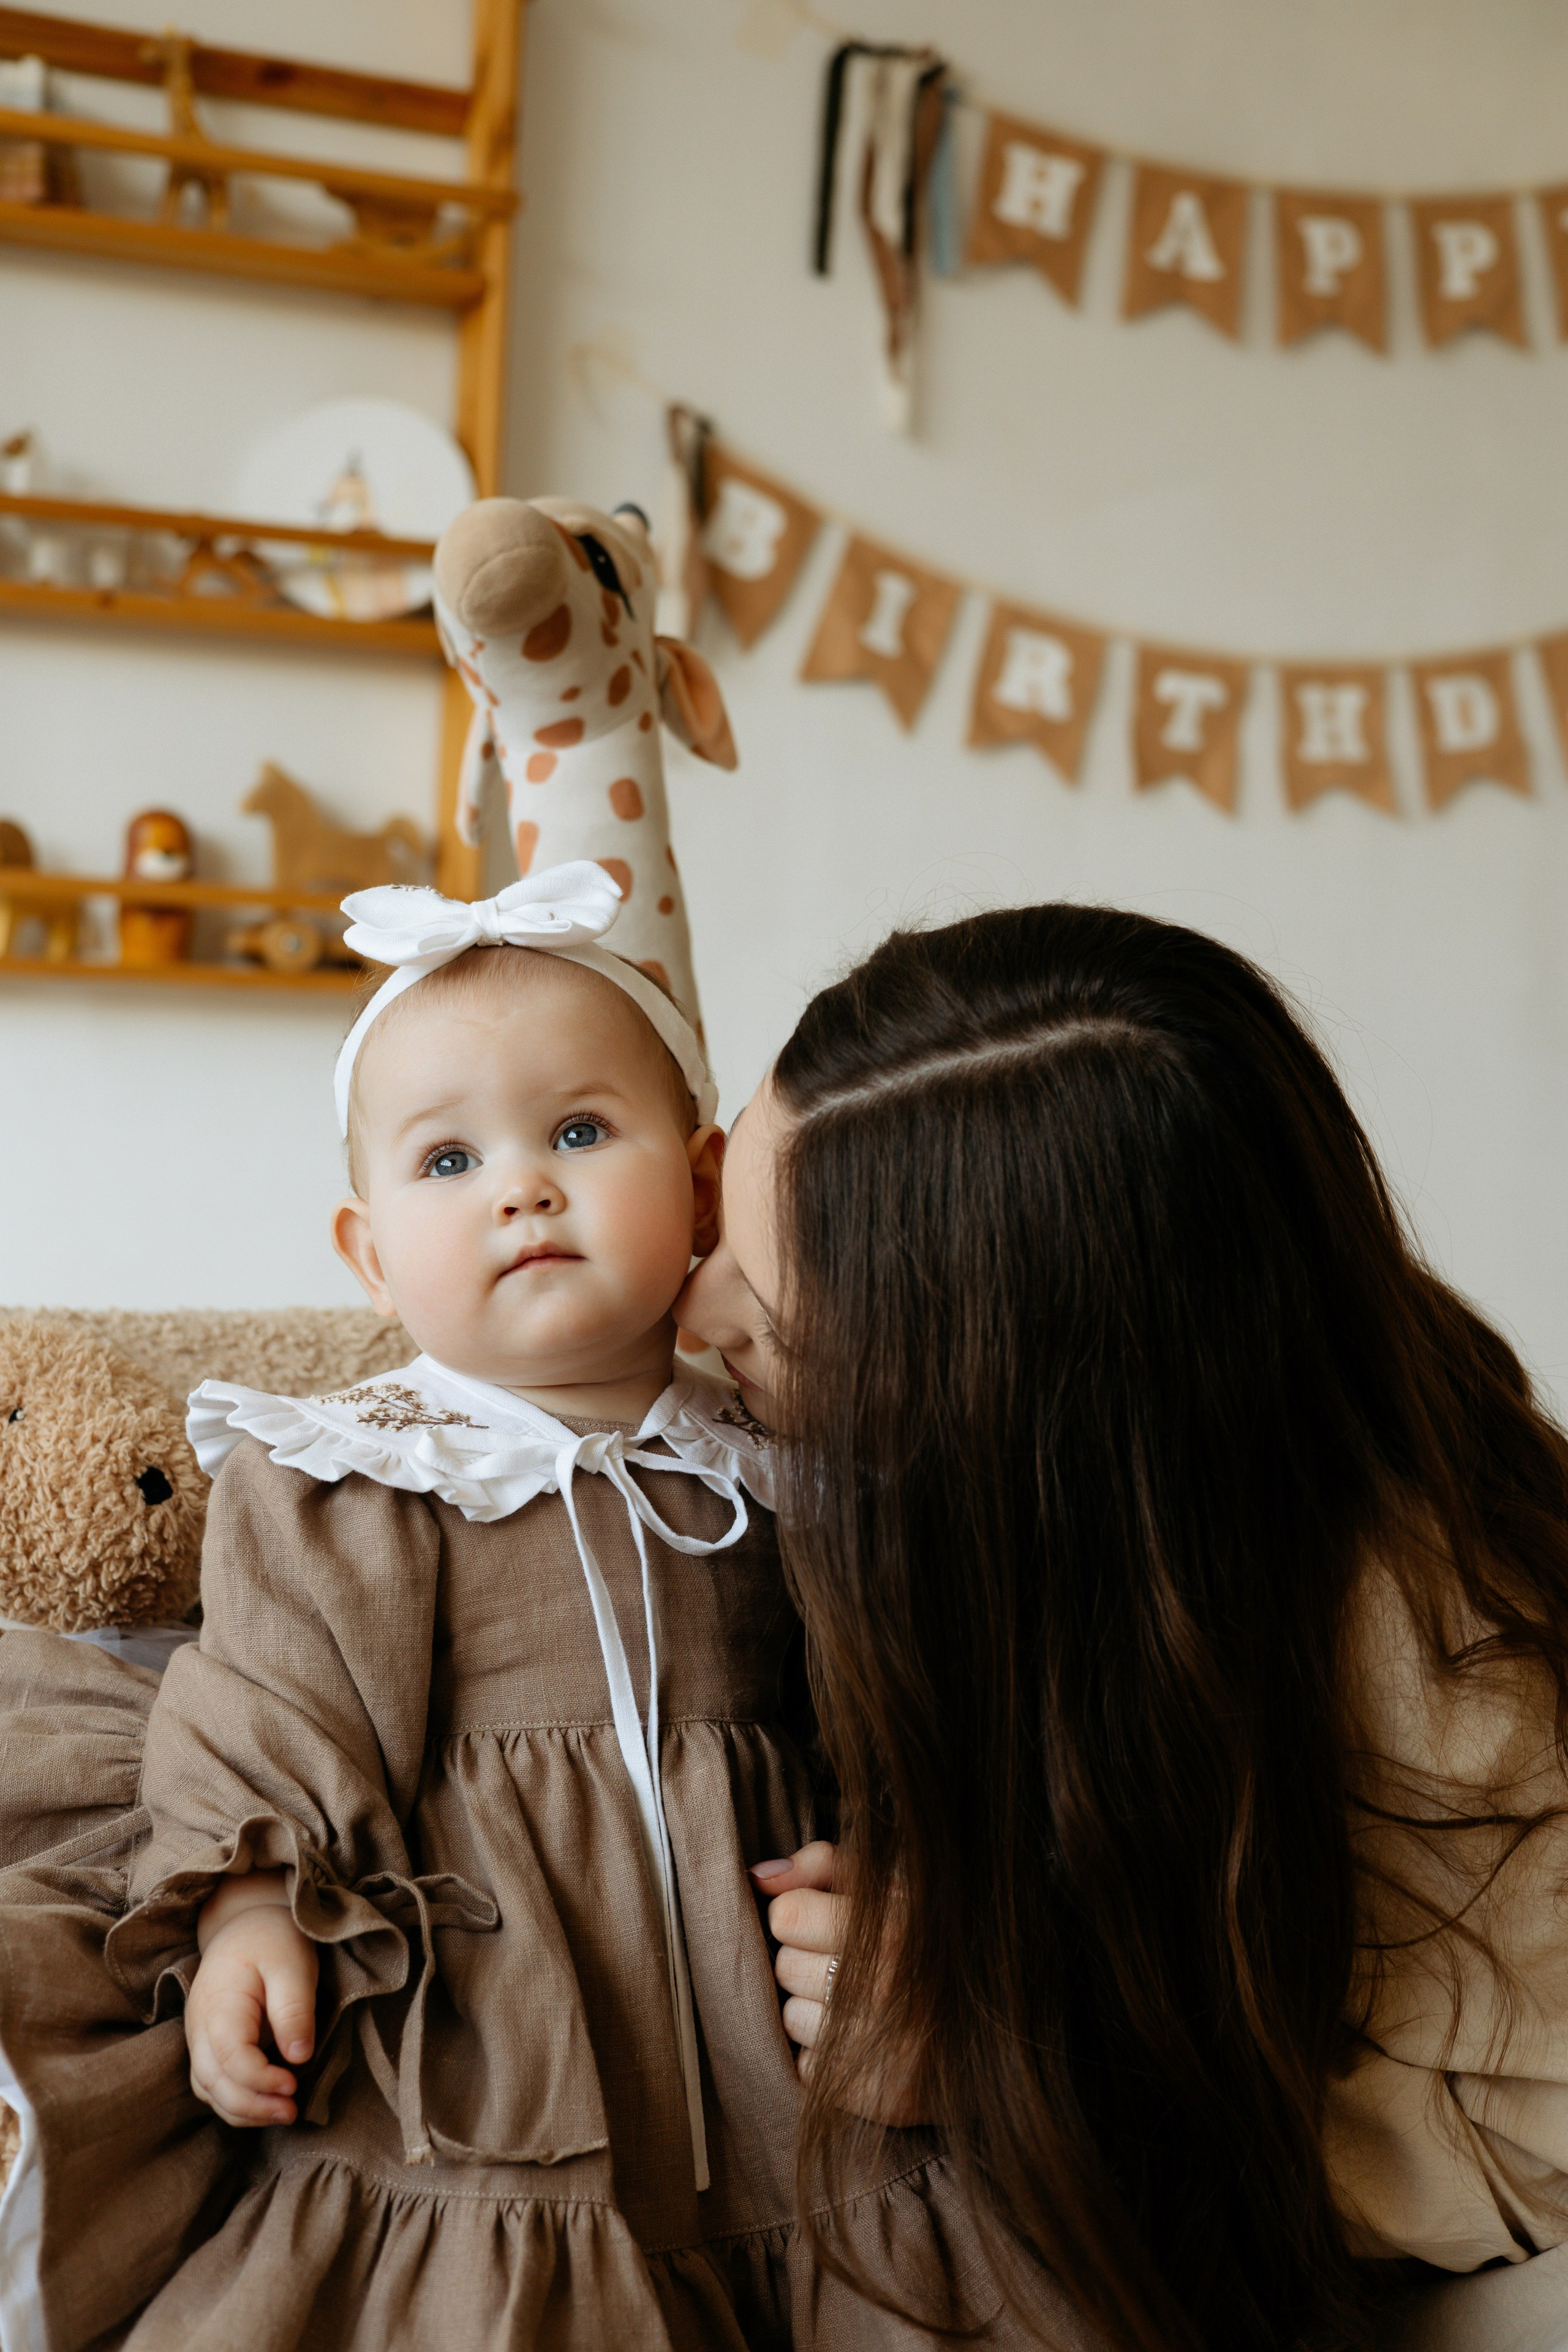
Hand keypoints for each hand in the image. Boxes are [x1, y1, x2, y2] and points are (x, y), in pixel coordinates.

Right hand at [185, 1877, 317, 2126]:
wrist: (247, 1923)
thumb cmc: (273, 1941)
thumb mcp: (292, 1965)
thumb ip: (293, 2010)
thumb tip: (298, 2057)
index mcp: (219, 2004)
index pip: (230, 2057)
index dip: (260, 2080)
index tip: (293, 2084)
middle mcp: (200, 2027)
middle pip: (212, 2082)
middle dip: (251, 2105)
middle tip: (292, 2111)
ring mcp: (199, 2038)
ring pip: (209, 2089)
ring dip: (242, 2109)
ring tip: (284, 2113)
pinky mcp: (208, 2045)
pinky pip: (212, 2084)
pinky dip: (235, 2101)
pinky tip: (265, 2103)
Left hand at [750, 1841, 929, 2124]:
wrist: (1000, 2022)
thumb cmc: (928, 1938)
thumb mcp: (889, 1883)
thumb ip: (822, 1866)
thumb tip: (758, 1876)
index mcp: (896, 1927)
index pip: (786, 1916)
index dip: (800, 1914)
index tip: (824, 1919)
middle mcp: (891, 1990)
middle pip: (784, 1967)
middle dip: (805, 1961)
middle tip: (847, 1964)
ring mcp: (889, 2050)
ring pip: (791, 2019)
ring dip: (812, 2009)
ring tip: (857, 2002)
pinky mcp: (881, 2099)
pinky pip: (808, 2067)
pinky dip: (825, 2055)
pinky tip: (863, 2040)